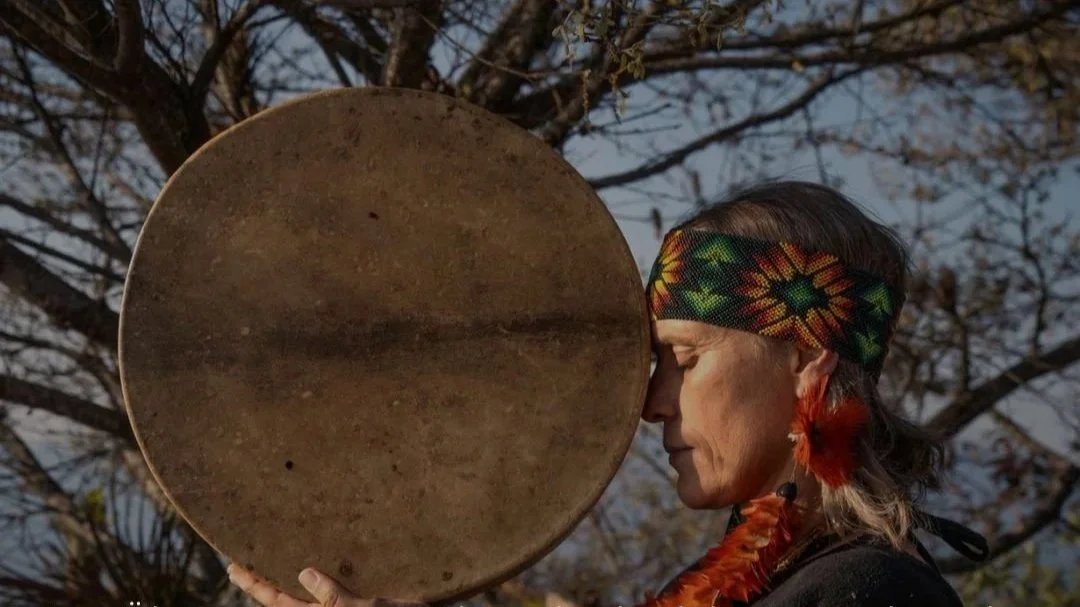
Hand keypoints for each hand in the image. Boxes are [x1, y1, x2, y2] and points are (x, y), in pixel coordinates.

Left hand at [228, 562, 429, 606]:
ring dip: (284, 584)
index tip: (233, 567)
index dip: (254, 583)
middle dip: (262, 583)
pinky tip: (312, 570)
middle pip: (283, 600)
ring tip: (271, 565)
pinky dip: (313, 582)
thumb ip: (333, 597)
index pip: (277, 600)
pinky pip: (324, 594)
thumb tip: (304, 573)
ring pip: (301, 599)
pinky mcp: (354, 605)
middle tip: (241, 565)